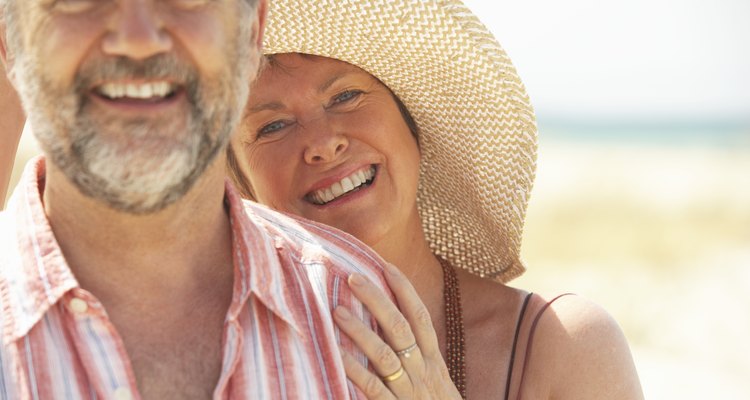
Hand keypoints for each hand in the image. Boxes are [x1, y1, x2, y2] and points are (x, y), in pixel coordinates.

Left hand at [333, 263, 461, 398]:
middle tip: (352, 277)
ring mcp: (410, 391)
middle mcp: (423, 371)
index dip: (405, 290)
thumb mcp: (435, 381)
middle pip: (401, 328)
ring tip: (337, 311)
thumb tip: (392, 328)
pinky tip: (338, 356)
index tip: (386, 266)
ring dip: (360, 330)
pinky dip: (355, 370)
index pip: (421, 317)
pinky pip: (373, 388)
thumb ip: (418, 357)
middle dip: (377, 300)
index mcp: (434, 361)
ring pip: (385, 354)